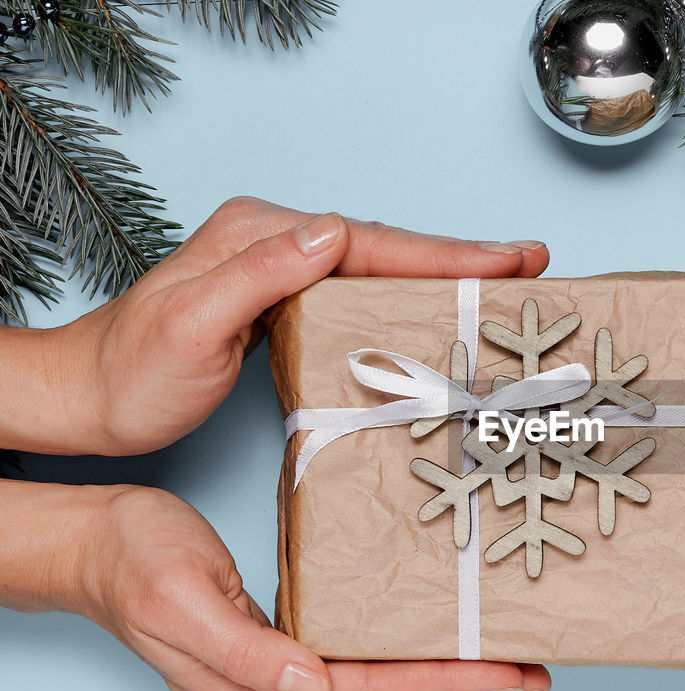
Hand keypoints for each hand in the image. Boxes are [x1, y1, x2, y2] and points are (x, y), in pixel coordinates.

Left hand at [36, 195, 549, 455]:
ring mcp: (279, 266)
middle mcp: (274, 240)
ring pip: (379, 267)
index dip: (445, 253)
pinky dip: (407, 297)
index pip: (370, 242)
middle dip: (462, 258)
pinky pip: (360, 291)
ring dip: (443, 276)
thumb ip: (258, 274)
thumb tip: (334, 234)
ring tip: (504, 285)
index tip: (508, 259)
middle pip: (386, 247)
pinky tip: (435, 311)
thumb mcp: (189, 324)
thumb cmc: (132, 374)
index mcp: (261, 236)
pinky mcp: (282, 295)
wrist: (86, 396)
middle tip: (531, 265)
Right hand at [77, 485, 549, 690]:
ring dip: (446, 674)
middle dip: (465, 686)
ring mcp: (280, 680)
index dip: (447, 686)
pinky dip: (410, 654)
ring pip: (383, 685)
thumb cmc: (134, 563)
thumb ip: (246, 654)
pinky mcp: (284, 651)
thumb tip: (313, 690)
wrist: (97, 545)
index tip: (509, 675)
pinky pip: (364, 660)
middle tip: (534, 670)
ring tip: (507, 661)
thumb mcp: (183, 600)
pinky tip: (441, 640)